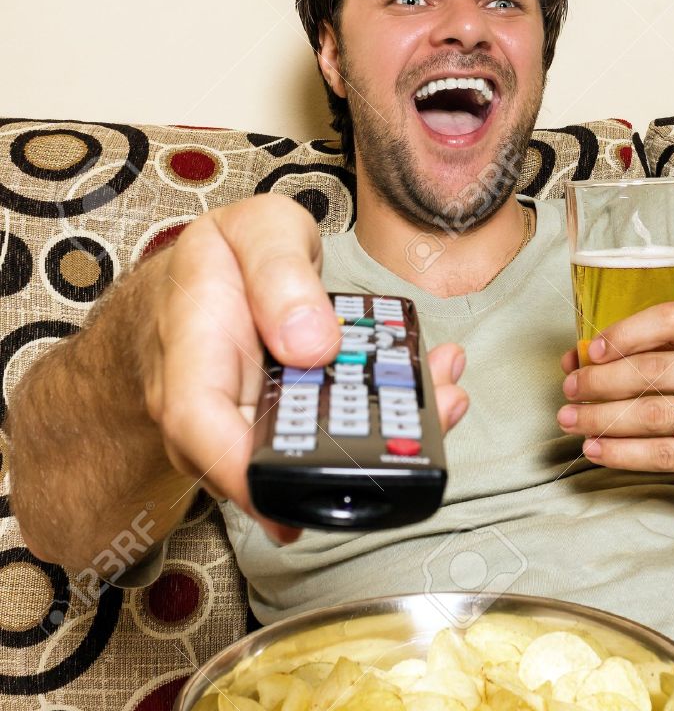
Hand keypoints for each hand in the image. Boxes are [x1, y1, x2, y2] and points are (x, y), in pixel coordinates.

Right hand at [142, 195, 467, 544]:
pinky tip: (429, 390)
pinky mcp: (285, 426)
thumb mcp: (254, 228)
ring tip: (444, 397)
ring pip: (311, 455)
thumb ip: (279, 273)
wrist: (205, 271)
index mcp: (191, 352)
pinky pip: (331, 435)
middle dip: (359, 457)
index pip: (199, 428)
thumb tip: (310, 343)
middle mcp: (215, 405)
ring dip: (387, 437)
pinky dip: (385, 417)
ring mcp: (250, 423)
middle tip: (431, 418)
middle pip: (270, 461)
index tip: (314, 482)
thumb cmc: (224, 252)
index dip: (249, 473)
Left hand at [557, 301, 673, 494]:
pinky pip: (663, 453)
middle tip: (569, 390)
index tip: (590, 351)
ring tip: (571, 420)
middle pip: (653, 371)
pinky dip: (621, 453)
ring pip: (653, 415)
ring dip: (601, 418)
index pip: (671, 320)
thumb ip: (645, 351)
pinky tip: (595, 449)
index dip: (625, 333)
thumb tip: (575, 359)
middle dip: (600, 382)